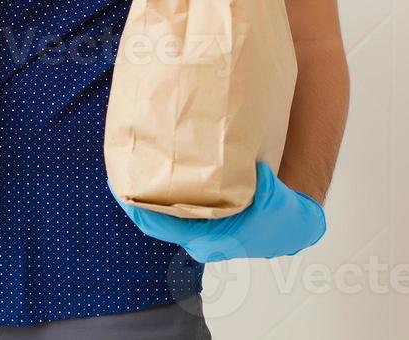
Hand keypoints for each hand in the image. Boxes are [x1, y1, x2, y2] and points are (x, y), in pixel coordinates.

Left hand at [112, 162, 325, 261]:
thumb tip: (254, 167)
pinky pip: (173, 216)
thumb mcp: (272, 196)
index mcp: (209, 237)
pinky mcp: (203, 228)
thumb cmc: (280, 214)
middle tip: (117, 173)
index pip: (160, 223)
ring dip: (147, 201)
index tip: (118, 186)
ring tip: (128, 176)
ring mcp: (200, 237)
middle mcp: (200, 241)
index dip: (136, 206)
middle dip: (136, 200)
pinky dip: (160, 202)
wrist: (291, 226)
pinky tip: (152, 184)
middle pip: (155, 222)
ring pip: (163, 220)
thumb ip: (259, 181)